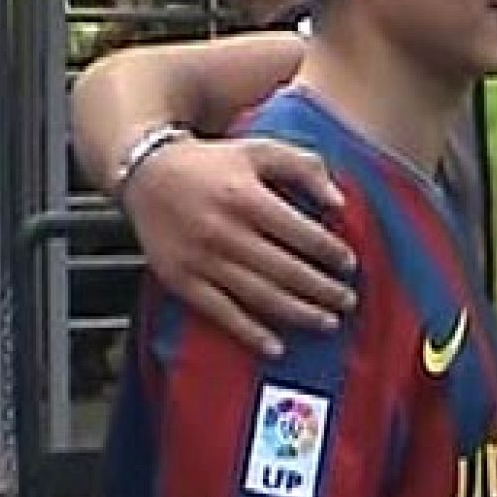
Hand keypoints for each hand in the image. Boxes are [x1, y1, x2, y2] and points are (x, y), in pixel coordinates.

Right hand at [124, 136, 355, 355]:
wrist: (147, 173)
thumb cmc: (211, 163)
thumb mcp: (259, 149)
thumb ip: (305, 167)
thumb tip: (339, 202)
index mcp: (246, 197)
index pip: (301, 233)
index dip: (331, 252)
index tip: (349, 264)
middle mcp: (224, 231)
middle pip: (286, 271)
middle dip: (324, 290)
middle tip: (348, 300)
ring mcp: (202, 260)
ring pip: (260, 296)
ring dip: (299, 314)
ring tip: (327, 322)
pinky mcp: (182, 281)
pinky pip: (221, 314)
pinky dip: (250, 334)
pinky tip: (276, 347)